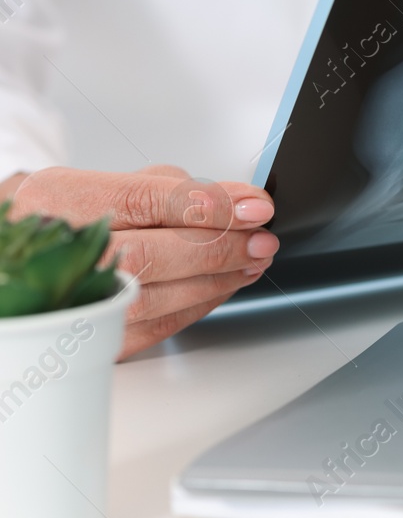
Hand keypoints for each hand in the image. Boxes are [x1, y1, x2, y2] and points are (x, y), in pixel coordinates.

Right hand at [2, 165, 276, 357]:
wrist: (26, 254)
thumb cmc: (80, 214)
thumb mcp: (120, 182)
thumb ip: (179, 189)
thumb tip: (239, 202)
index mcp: (60, 199)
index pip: (143, 200)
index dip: (207, 205)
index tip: (255, 206)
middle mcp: (57, 252)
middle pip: (148, 254)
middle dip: (218, 248)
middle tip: (261, 239)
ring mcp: (68, 299)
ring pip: (153, 299)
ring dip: (216, 280)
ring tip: (252, 260)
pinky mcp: (88, 336)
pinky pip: (154, 326)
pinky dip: (199, 305)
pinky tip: (224, 284)